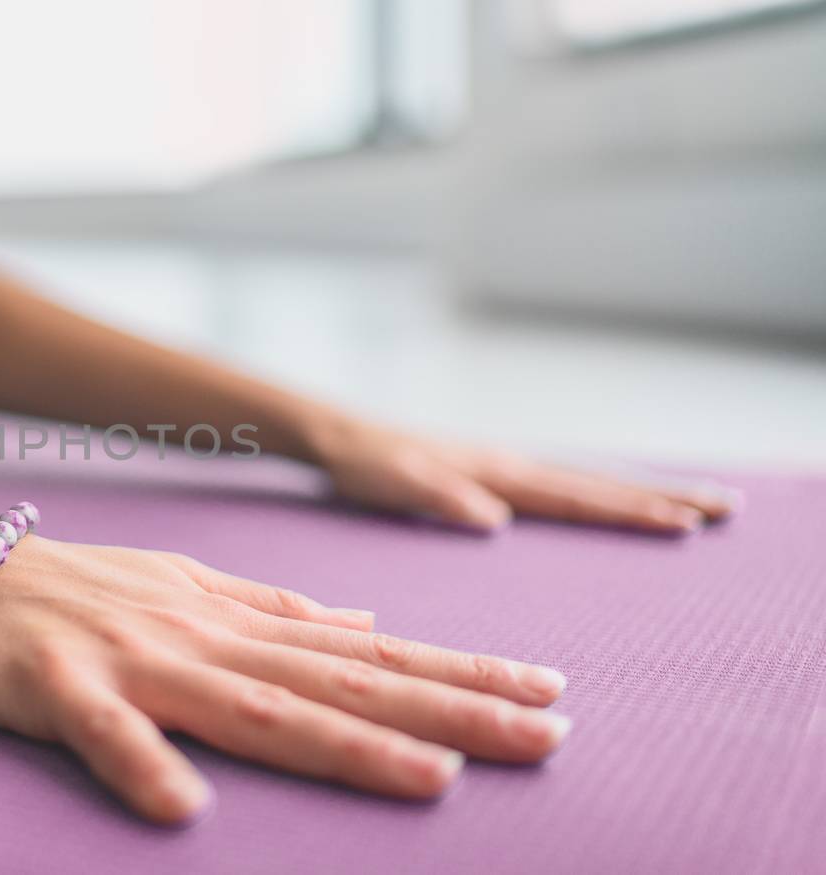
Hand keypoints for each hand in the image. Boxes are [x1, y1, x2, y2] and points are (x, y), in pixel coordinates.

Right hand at [0, 539, 569, 825]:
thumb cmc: (65, 587)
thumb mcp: (181, 583)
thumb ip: (270, 604)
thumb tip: (360, 619)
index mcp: (229, 617)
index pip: (363, 649)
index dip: (456, 674)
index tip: (549, 693)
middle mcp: (197, 633)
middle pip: (337, 680)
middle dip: (447, 711)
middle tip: (550, 736)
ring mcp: (130, 659)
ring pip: (251, 704)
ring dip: (342, 744)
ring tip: (433, 780)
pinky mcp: (56, 687)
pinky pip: (103, 734)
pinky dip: (143, 765)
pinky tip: (184, 812)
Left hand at [306, 415, 735, 533]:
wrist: (339, 435)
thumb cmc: (363, 464)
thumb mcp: (393, 484)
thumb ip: (439, 498)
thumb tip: (493, 519)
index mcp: (495, 473)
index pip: (575, 497)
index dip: (630, 511)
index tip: (682, 524)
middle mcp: (509, 466)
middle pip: (598, 484)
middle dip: (661, 497)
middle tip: (726, 509)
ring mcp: (503, 466)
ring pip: (586, 481)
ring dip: (641, 491)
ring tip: (696, 502)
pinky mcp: (491, 473)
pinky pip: (561, 484)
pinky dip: (600, 491)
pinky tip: (615, 499)